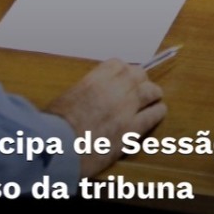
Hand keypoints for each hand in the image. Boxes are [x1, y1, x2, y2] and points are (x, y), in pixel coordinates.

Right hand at [47, 60, 165, 177]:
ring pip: (150, 92)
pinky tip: (158, 112)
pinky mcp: (131, 130)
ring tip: (154, 98)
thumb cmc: (54, 127)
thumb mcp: (66, 99)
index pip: (117, 65)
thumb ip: (84, 93)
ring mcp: (125, 109)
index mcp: (94, 80)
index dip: (123, 71)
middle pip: (137, 75)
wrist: (57, 148)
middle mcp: (113, 90)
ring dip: (152, 94)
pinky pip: (152, 115)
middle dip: (140, 80)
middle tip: (140, 87)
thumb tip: (91, 97)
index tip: (123, 76)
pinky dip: (157, 112)